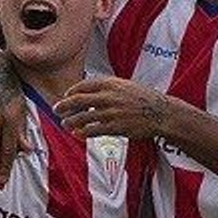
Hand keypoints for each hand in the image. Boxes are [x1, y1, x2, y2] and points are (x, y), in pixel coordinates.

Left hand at [55, 78, 172, 139]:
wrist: (160, 112)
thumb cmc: (144, 99)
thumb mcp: (125, 85)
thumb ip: (108, 87)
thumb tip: (90, 93)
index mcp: (111, 83)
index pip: (84, 85)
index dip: (72, 91)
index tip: (66, 95)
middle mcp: (109, 96)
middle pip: (78, 100)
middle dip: (64, 105)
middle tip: (56, 109)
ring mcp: (111, 112)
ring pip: (83, 117)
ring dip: (71, 121)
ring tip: (65, 124)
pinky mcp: (115, 127)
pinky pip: (93, 130)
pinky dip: (83, 133)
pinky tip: (78, 134)